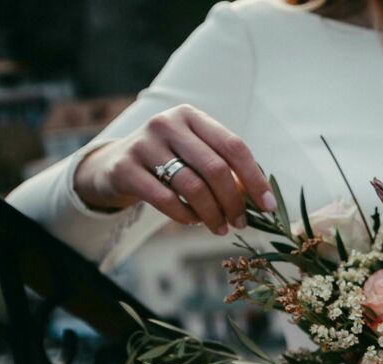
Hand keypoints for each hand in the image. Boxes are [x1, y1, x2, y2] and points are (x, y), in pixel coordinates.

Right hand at [74, 104, 275, 234]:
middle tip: (240, 222)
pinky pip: (165, 199)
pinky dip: (186, 216)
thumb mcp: (195, 154)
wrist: (114, 164)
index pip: (234, 146)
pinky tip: (194, 222)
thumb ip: (225, 168)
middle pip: (215, 168)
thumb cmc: (169, 162)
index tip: (268, 205)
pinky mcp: (125, 168)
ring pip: (192, 186)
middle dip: (234, 202)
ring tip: (220, 228)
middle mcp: (167, 124)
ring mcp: (143, 144)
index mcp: (192, 117)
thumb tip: (261, 200)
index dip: (255, 179)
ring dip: (212, 214)